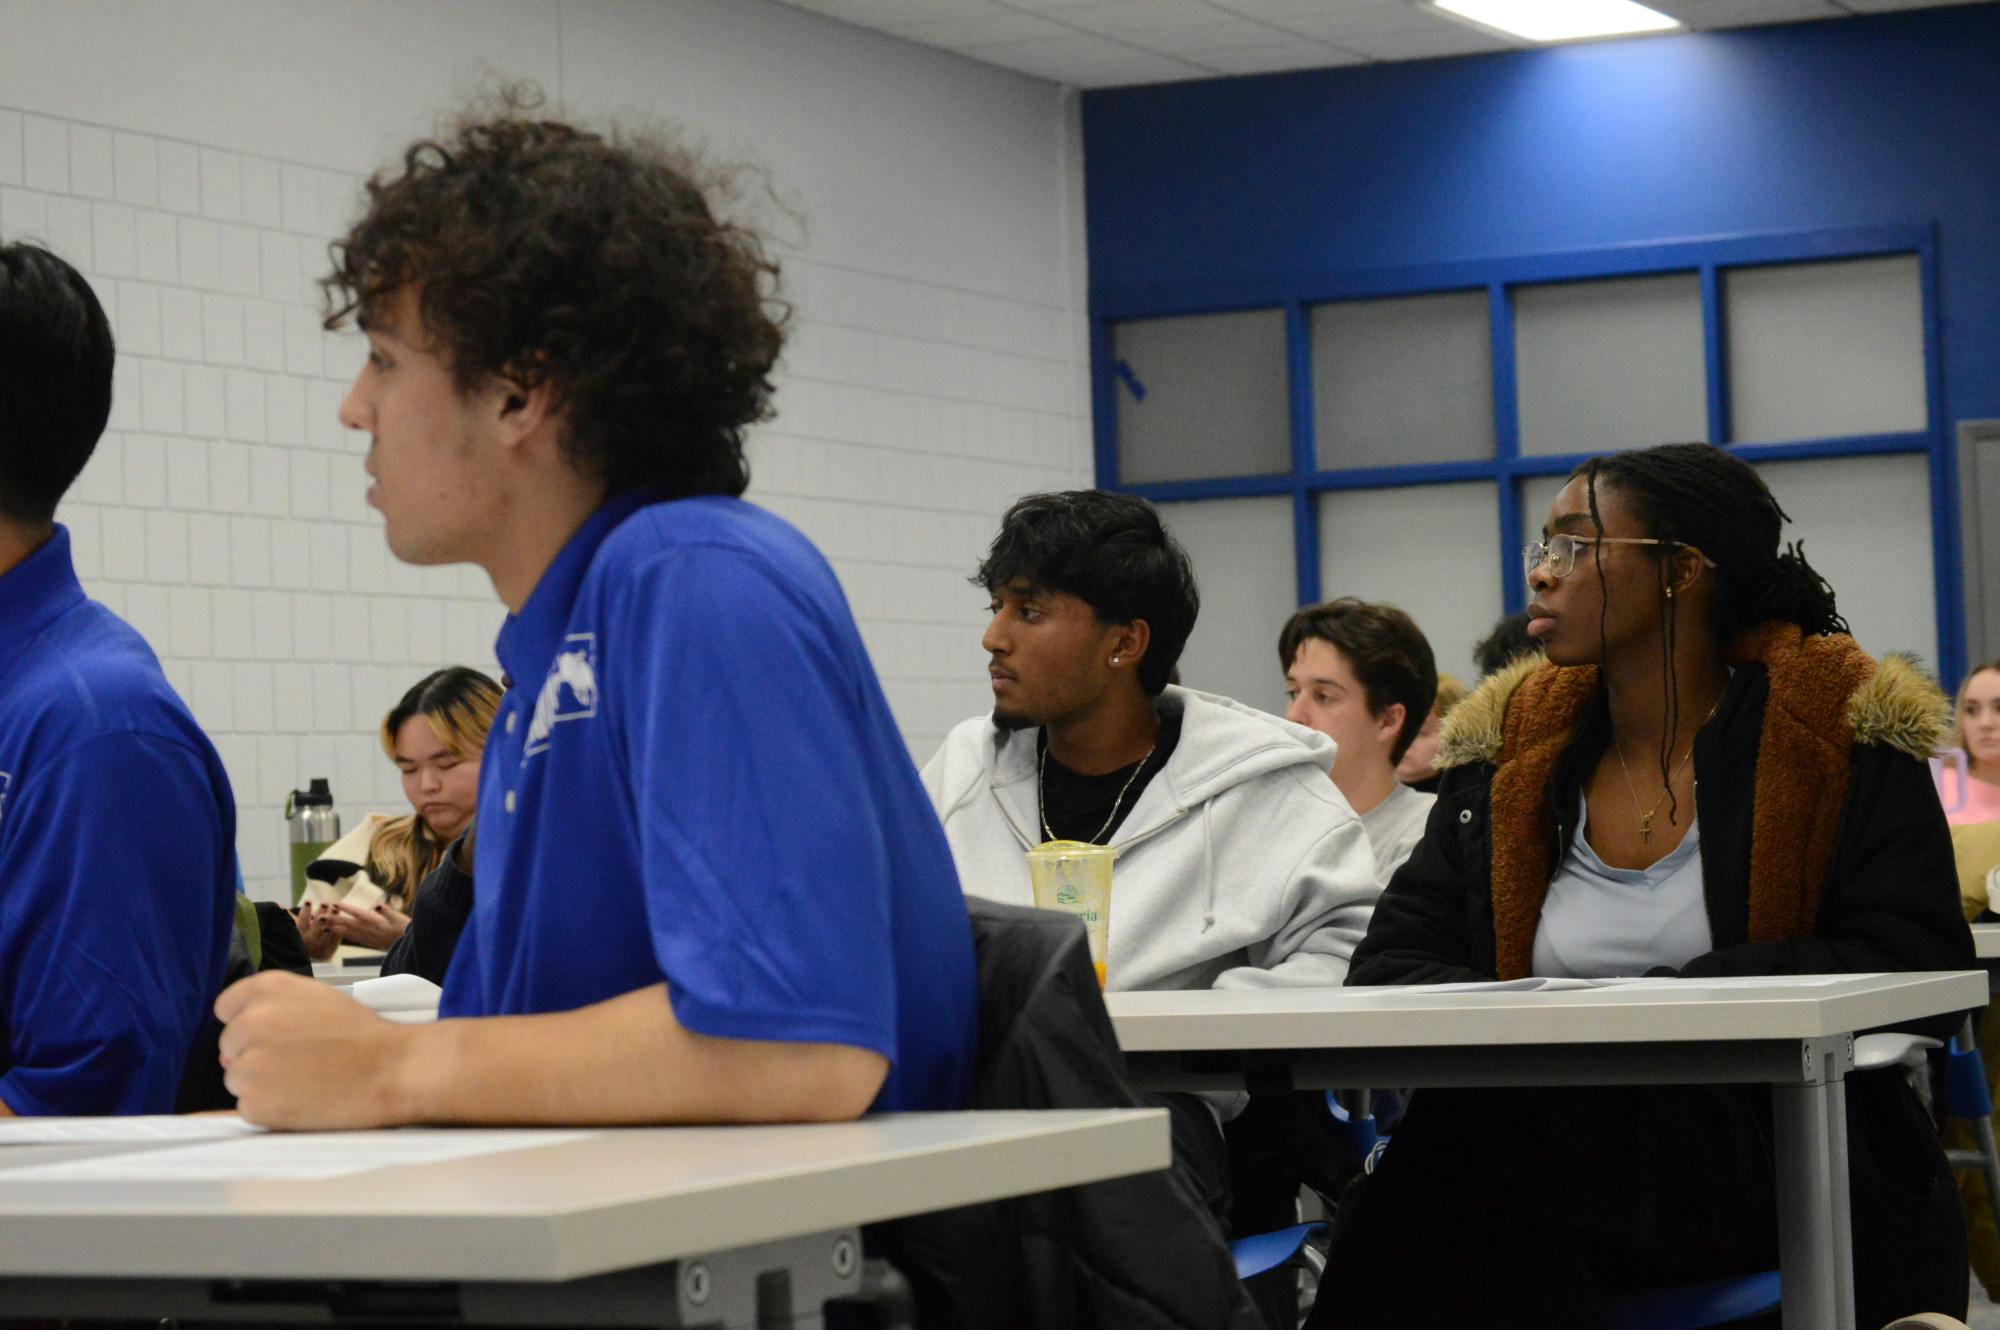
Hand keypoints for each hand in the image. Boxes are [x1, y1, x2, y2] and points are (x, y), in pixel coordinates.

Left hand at [216, 972, 418, 1128]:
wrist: (393, 1069)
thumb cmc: (362, 1035)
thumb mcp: (317, 999)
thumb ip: (272, 1010)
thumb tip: (228, 1052)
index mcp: (267, 988)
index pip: (227, 1007)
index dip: (250, 1023)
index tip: (274, 1035)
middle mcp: (251, 1022)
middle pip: (230, 1045)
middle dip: (256, 1055)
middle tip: (300, 1061)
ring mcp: (249, 1064)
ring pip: (237, 1078)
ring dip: (262, 1084)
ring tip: (307, 1080)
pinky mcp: (254, 1103)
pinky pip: (249, 1108)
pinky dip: (271, 1110)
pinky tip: (304, 1100)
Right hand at [293, 904, 343, 959]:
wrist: (312, 954)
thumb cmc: (302, 935)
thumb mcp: (295, 926)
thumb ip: (289, 917)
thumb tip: (279, 905)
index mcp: (297, 937)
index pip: (301, 923)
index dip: (305, 911)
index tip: (309, 900)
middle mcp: (307, 945)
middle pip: (314, 929)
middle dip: (319, 914)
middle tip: (324, 902)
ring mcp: (318, 950)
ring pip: (326, 933)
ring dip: (331, 919)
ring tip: (334, 906)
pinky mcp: (329, 952)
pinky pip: (335, 938)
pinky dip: (339, 926)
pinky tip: (340, 916)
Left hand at [329, 900, 410, 949]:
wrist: (408, 946)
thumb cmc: (405, 929)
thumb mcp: (398, 918)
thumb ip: (386, 911)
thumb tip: (377, 904)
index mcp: (374, 922)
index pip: (356, 913)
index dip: (345, 908)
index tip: (333, 904)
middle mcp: (367, 930)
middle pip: (347, 923)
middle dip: (333, 919)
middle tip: (319, 916)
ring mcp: (366, 936)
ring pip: (346, 931)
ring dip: (333, 927)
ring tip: (321, 924)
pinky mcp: (367, 941)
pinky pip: (351, 937)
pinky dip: (341, 934)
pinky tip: (335, 933)